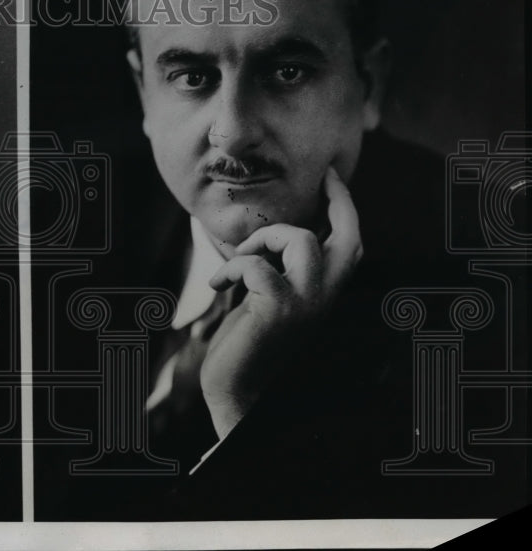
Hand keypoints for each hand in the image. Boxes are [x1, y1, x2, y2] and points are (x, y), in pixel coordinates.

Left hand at [200, 167, 362, 438]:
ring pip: (300, 241)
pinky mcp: (278, 312)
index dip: (346, 207)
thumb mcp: (269, 299)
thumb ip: (279, 270)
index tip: (333, 176)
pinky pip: (256, 266)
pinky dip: (232, 267)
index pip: (351, 244)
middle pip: (347, 235)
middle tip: (322, 182)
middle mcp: (325, 299)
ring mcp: (306, 305)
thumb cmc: (246, 345)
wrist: (237, 393)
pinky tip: (219, 284)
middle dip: (334, 204)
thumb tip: (272, 234)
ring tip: (239, 260)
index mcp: (326, 295)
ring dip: (262, 239)